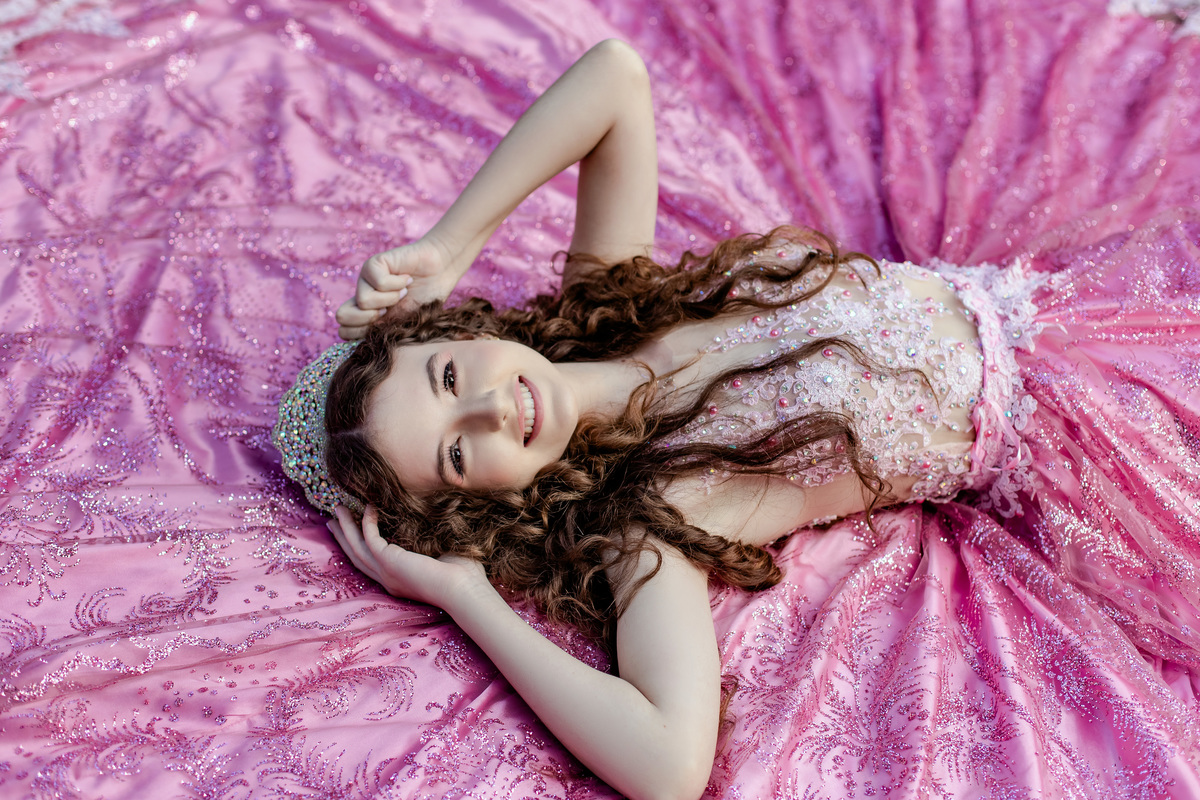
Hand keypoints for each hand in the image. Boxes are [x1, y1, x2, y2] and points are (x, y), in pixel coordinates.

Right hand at [327, 505, 488, 607]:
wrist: (464, 589)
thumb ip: (426, 542)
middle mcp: (388, 579)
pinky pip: (370, 538)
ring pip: (356, 547)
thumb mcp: (438, 555)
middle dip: (343, 536)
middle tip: (332, 518)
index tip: (350, 529)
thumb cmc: (462, 575)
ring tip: (337, 509)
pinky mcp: (389, 562)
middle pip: (356, 555)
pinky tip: (368, 506)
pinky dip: (367, 521)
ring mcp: (386, 572)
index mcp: (398, 580)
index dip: (357, 545)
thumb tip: (428, 520)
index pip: (370, 562)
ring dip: (346, 527)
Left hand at [335, 236, 461, 339]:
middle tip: (391, 310)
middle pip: (342, 315)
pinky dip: (398, 284)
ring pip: (363, 300)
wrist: (441, 273)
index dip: (362, 333)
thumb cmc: (426, 300)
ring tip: (404, 291)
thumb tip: (354, 337)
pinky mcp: (374, 264)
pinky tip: (407, 279)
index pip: (344, 330)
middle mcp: (362, 297)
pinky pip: (378, 282)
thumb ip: (380, 332)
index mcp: (366, 316)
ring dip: (391, 299)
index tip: (387, 327)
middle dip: (370, 319)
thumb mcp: (403, 324)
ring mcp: (365, 280)